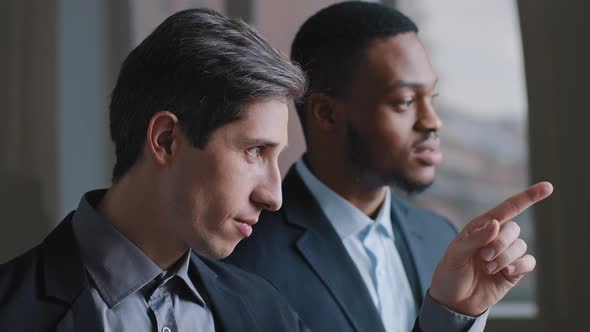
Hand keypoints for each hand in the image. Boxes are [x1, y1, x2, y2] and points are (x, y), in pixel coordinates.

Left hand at [429, 182, 552, 315]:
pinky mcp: (514, 270)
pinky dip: (518, 267)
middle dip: (500, 243)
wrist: (454, 300)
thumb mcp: (455, 253)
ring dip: (505, 258)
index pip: (507, 208)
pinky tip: (504, 273)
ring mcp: (506, 254)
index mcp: (481, 226)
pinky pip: (529, 262)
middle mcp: (496, 237)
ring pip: (521, 246)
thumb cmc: (450, 272)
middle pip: (513, 229)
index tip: (547, 187)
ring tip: (488, 268)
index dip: (528, 197)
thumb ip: (475, 238)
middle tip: (483, 257)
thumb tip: (496, 223)